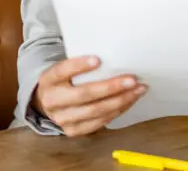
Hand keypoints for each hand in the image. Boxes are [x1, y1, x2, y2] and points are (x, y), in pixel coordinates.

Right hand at [31, 56, 146, 135]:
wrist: (49, 103)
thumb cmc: (66, 80)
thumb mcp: (66, 69)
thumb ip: (81, 65)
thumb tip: (113, 55)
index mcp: (49, 80)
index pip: (62, 71)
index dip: (79, 65)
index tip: (98, 59)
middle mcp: (52, 101)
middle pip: (83, 94)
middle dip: (110, 87)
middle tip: (132, 79)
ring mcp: (62, 119)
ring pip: (95, 111)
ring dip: (120, 100)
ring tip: (138, 90)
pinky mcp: (73, 131)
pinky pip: (99, 122)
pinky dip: (117, 111)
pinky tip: (129, 101)